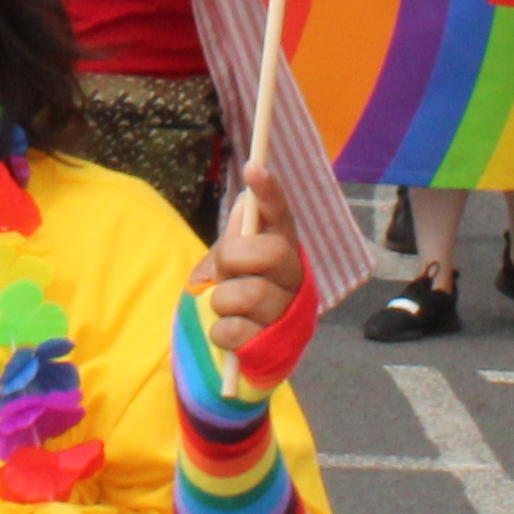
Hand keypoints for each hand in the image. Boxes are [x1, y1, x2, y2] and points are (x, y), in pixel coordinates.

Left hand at [191, 166, 302, 350]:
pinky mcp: (273, 344)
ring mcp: (286, 311)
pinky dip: (220, 331)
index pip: (280, 215)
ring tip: (227, 307)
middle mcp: (292, 277)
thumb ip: (236, 239)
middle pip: (270, 252)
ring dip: (222, 300)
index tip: (253, 167)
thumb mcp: (230, 263)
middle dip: (234, 258)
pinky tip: (230, 331)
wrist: (244, 347)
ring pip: (247, 295)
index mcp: (281, 248)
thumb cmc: (239, 293)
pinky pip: (233, 330)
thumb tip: (244, 203)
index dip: (270, 192)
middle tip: (224, 271)